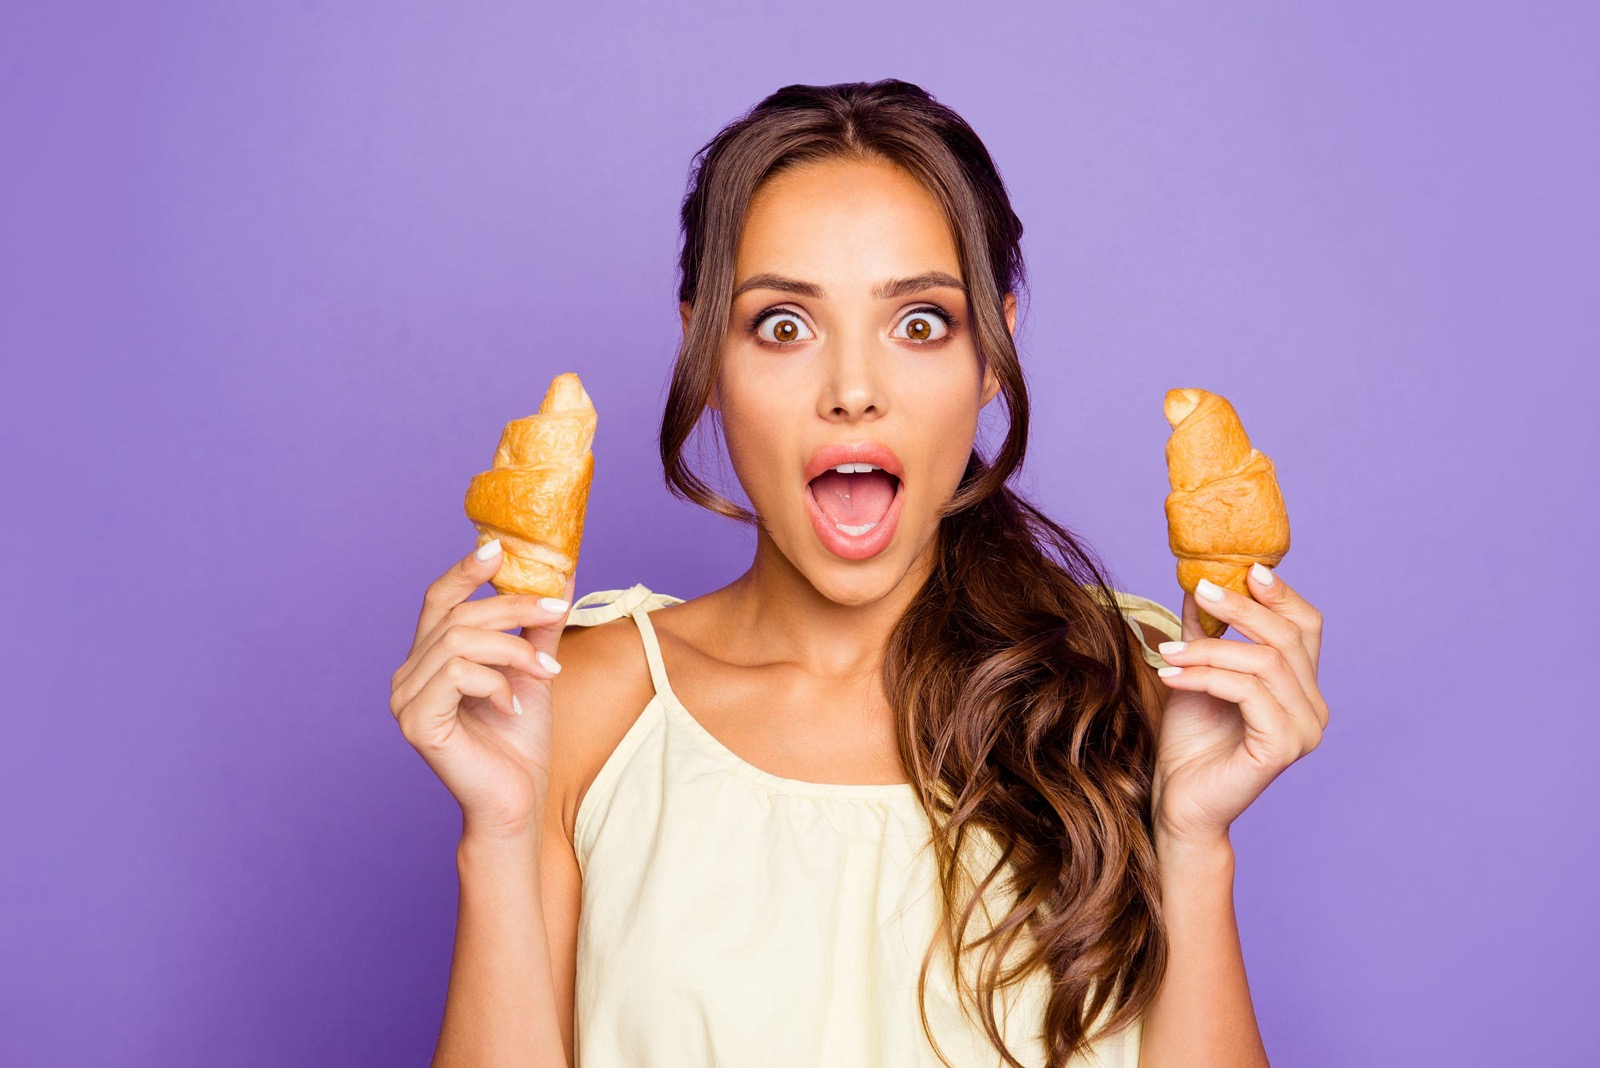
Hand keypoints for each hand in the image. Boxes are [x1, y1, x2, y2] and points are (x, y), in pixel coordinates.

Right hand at [388, 541, 573, 839]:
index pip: (439, 601)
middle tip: (555, 611)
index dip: (464, 571)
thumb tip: (560, 577)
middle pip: (457, 614)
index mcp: (429, 660)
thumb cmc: (520, 742)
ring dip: (513, 650)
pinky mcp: (416, 722)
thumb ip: (538, 628)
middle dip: (512, 607)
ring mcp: (405, 699)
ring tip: (545, 673)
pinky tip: (513, 707)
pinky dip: (495, 683)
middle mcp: (408, 675)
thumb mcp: (533, 671)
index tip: (497, 548)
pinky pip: (457, 674)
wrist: (518, 801)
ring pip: (459, 640)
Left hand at [1148, 565, 1327, 849]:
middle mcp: (1314, 708)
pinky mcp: (1282, 747)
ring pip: (1265, 662)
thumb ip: (1206, 632)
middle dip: (1240, 609)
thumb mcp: (1196, 671)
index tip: (1246, 570)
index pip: (1306, 627)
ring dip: (1210, 648)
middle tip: (1198, 591)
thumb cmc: (1189, 742)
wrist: (1178, 802)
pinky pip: (1248, 692)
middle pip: (1287, 637)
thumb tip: (1199, 581)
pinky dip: (1206, 676)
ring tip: (1168, 651)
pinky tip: (1170, 675)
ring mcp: (1304, 730)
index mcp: (1301, 688)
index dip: (1281, 595)